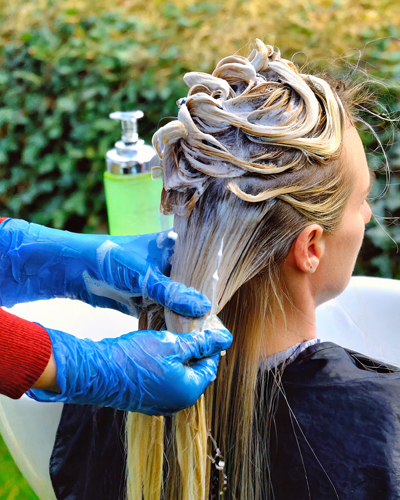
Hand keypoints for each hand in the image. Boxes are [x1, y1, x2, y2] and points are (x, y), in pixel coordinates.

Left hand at [0, 219, 209, 316]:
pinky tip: (178, 336)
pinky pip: (161, 312)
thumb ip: (173, 293)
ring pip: (176, 304)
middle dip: (196, 308)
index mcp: (172, 249)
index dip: (209, 288)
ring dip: (182, 318)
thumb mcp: (145, 276)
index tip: (218, 309)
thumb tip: (204, 307)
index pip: (199, 270)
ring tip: (198, 335)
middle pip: (189, 290)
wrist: (74, 268)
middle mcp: (166, 267)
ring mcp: (155, 284)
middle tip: (210, 328)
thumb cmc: (112, 259)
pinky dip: (167, 323)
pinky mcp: (143, 299)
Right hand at [27, 323, 231, 414]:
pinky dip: (165, 364)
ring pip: (178, 375)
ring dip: (178, 356)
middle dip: (194, 350)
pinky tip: (157, 348)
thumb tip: (225, 338)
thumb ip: (201, 343)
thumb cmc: (135, 358)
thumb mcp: (172, 344)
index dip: (210, 344)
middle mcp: (177, 403)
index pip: (211, 365)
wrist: (98, 372)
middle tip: (188, 328)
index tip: (205, 327)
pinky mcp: (146, 399)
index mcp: (188, 391)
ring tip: (171, 335)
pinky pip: (164, 380)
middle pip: (195, 372)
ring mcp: (160, 403)